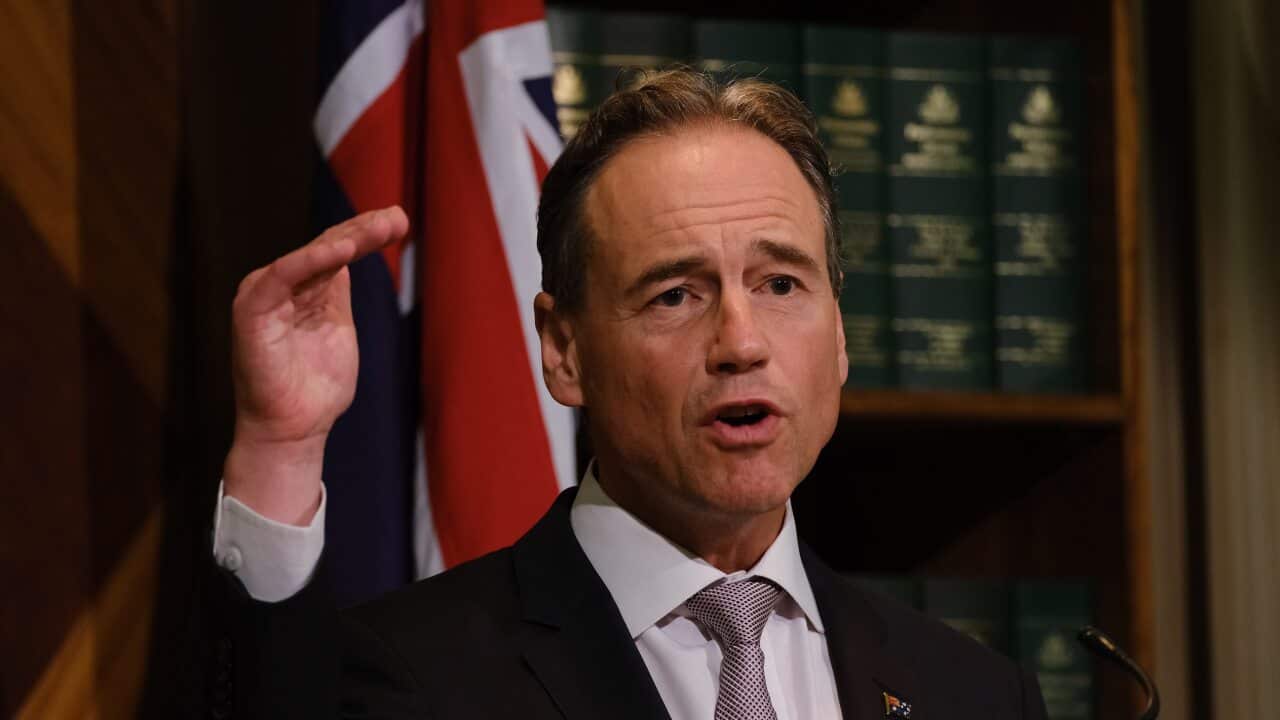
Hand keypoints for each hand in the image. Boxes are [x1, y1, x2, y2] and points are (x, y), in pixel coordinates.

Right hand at [223, 207, 408, 524]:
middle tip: (398, 217)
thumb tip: (351, 251)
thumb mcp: (337, 328)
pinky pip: (282, 276)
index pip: (335, 250)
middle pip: (327, 246)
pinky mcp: (252, 310)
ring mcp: (265, 294)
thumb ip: (337, 294)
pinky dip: (310, 260)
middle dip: (364, 230)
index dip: (366, 234)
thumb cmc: (316, 388)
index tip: (399, 221)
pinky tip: (340, 249)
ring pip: (311, 255)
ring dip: (347, 239)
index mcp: (301, 289)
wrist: (294, 429)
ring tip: (380, 228)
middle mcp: (281, 285)